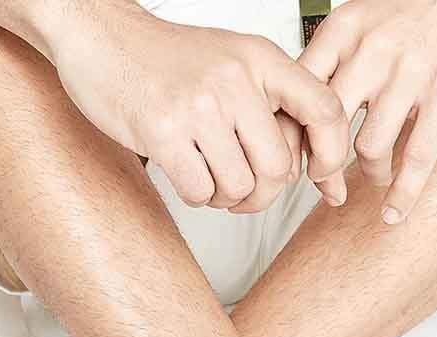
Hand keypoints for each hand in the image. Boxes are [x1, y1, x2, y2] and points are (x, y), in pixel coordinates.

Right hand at [53, 3, 348, 212]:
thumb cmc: (170, 62)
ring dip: (227, 199)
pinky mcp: (162, 131)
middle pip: (278, 168)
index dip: (332, 153)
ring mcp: (198, 105)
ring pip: (238, 186)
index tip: (321, 175)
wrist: (103, 38)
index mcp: (261, 59)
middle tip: (245, 193)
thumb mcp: (234, 64)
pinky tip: (188, 175)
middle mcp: (234, 78)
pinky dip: (198, 196)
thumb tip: (304, 170)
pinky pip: (200, 191)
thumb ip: (272, 107)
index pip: (324, 109)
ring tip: (212, 180)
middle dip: (263, 195)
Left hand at [300, 0, 436, 222]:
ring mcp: (410, 71)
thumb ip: (341, 59)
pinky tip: (395, 212)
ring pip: (369, 147)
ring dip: (370, 175)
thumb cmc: (428, 2)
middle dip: (322, 168)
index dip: (293, 137)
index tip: (295, 160)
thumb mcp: (369, 18)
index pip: (298, 95)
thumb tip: (310, 112)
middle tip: (327, 186)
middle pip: (326, 129)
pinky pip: (418, 156)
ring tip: (376, 178)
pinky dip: (404, 193)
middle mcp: (371, 49)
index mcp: (344, 29)